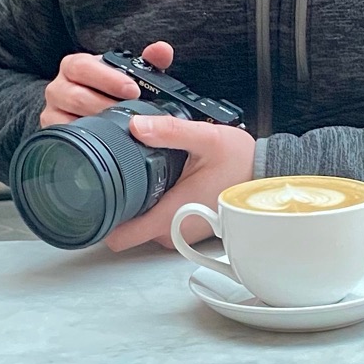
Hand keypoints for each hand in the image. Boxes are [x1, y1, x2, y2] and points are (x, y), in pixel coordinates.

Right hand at [39, 41, 173, 127]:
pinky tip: (104, 142)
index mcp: (75, 66)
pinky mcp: (53, 132)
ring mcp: (53, 111)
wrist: (94, 114)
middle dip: (106, 105)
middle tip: (131, 112)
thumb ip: (149, 61)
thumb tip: (163, 50)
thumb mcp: (131, 75)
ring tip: (121, 127)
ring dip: (97, 123)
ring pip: (69, 117)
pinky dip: (84, 140)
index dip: (108, 78)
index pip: (83, 67)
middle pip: (75, 95)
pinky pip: (64, 137)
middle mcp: (59, 87)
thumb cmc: (113, 92)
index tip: (132, 89)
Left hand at [105, 114, 257, 252]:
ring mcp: (179, 234)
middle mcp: (173, 232)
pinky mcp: (186, 231)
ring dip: (140, 204)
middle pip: (126, 227)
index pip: (119, 237)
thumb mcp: (207, 138)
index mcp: (171, 215)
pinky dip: (157, 206)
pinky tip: (167, 184)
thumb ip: (170, 131)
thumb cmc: (241, 163)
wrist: (266, 177)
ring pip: (142, 225)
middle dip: (121, 203)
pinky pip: (159, 223)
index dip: (102, 218)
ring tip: (151, 176)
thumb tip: (137, 126)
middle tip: (128, 173)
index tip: (96, 195)